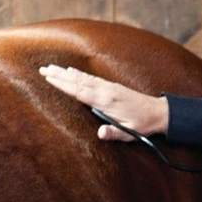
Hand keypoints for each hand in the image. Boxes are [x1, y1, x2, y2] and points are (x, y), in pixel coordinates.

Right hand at [40, 65, 168, 141]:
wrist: (159, 112)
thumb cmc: (143, 124)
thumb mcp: (130, 133)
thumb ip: (114, 132)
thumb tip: (100, 134)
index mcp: (107, 102)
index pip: (80, 92)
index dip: (64, 84)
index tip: (49, 78)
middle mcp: (106, 91)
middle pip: (78, 81)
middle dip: (60, 75)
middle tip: (42, 69)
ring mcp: (109, 87)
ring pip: (83, 78)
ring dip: (66, 72)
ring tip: (51, 67)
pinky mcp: (112, 87)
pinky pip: (91, 78)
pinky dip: (79, 74)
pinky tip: (72, 72)